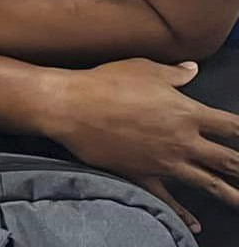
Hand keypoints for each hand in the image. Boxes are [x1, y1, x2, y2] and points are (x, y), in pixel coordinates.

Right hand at [42, 58, 238, 234]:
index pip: (233, 127)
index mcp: (187, 113)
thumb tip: (191, 69)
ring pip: (209, 185)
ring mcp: (164, 162)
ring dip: (232, 196)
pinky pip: (169, 200)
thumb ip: (174, 73)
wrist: (71, 106)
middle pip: (230, 161)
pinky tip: (196, 225)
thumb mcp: (144, 69)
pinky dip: (184, 214)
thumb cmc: (106, 83)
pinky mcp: (143, 175)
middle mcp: (182, 141)